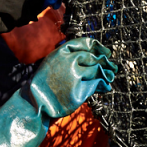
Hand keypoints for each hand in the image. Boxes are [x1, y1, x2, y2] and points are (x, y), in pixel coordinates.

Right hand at [0, 37, 114, 146]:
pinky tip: (106, 85)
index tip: (104, 51)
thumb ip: (65, 59)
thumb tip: (83, 55)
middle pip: (93, 57)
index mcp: (60, 53)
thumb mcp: (50, 65)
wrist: (35, 103)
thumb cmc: (42, 86)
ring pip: (97, 69)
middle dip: (104, 60)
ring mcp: (75, 75)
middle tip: (111, 64)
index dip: (97, 47)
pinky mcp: (80, 89)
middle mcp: (69, 62)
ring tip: (110, 75)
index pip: (84, 43)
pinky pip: (96, 83)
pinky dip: (103, 84)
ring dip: (106, 72)